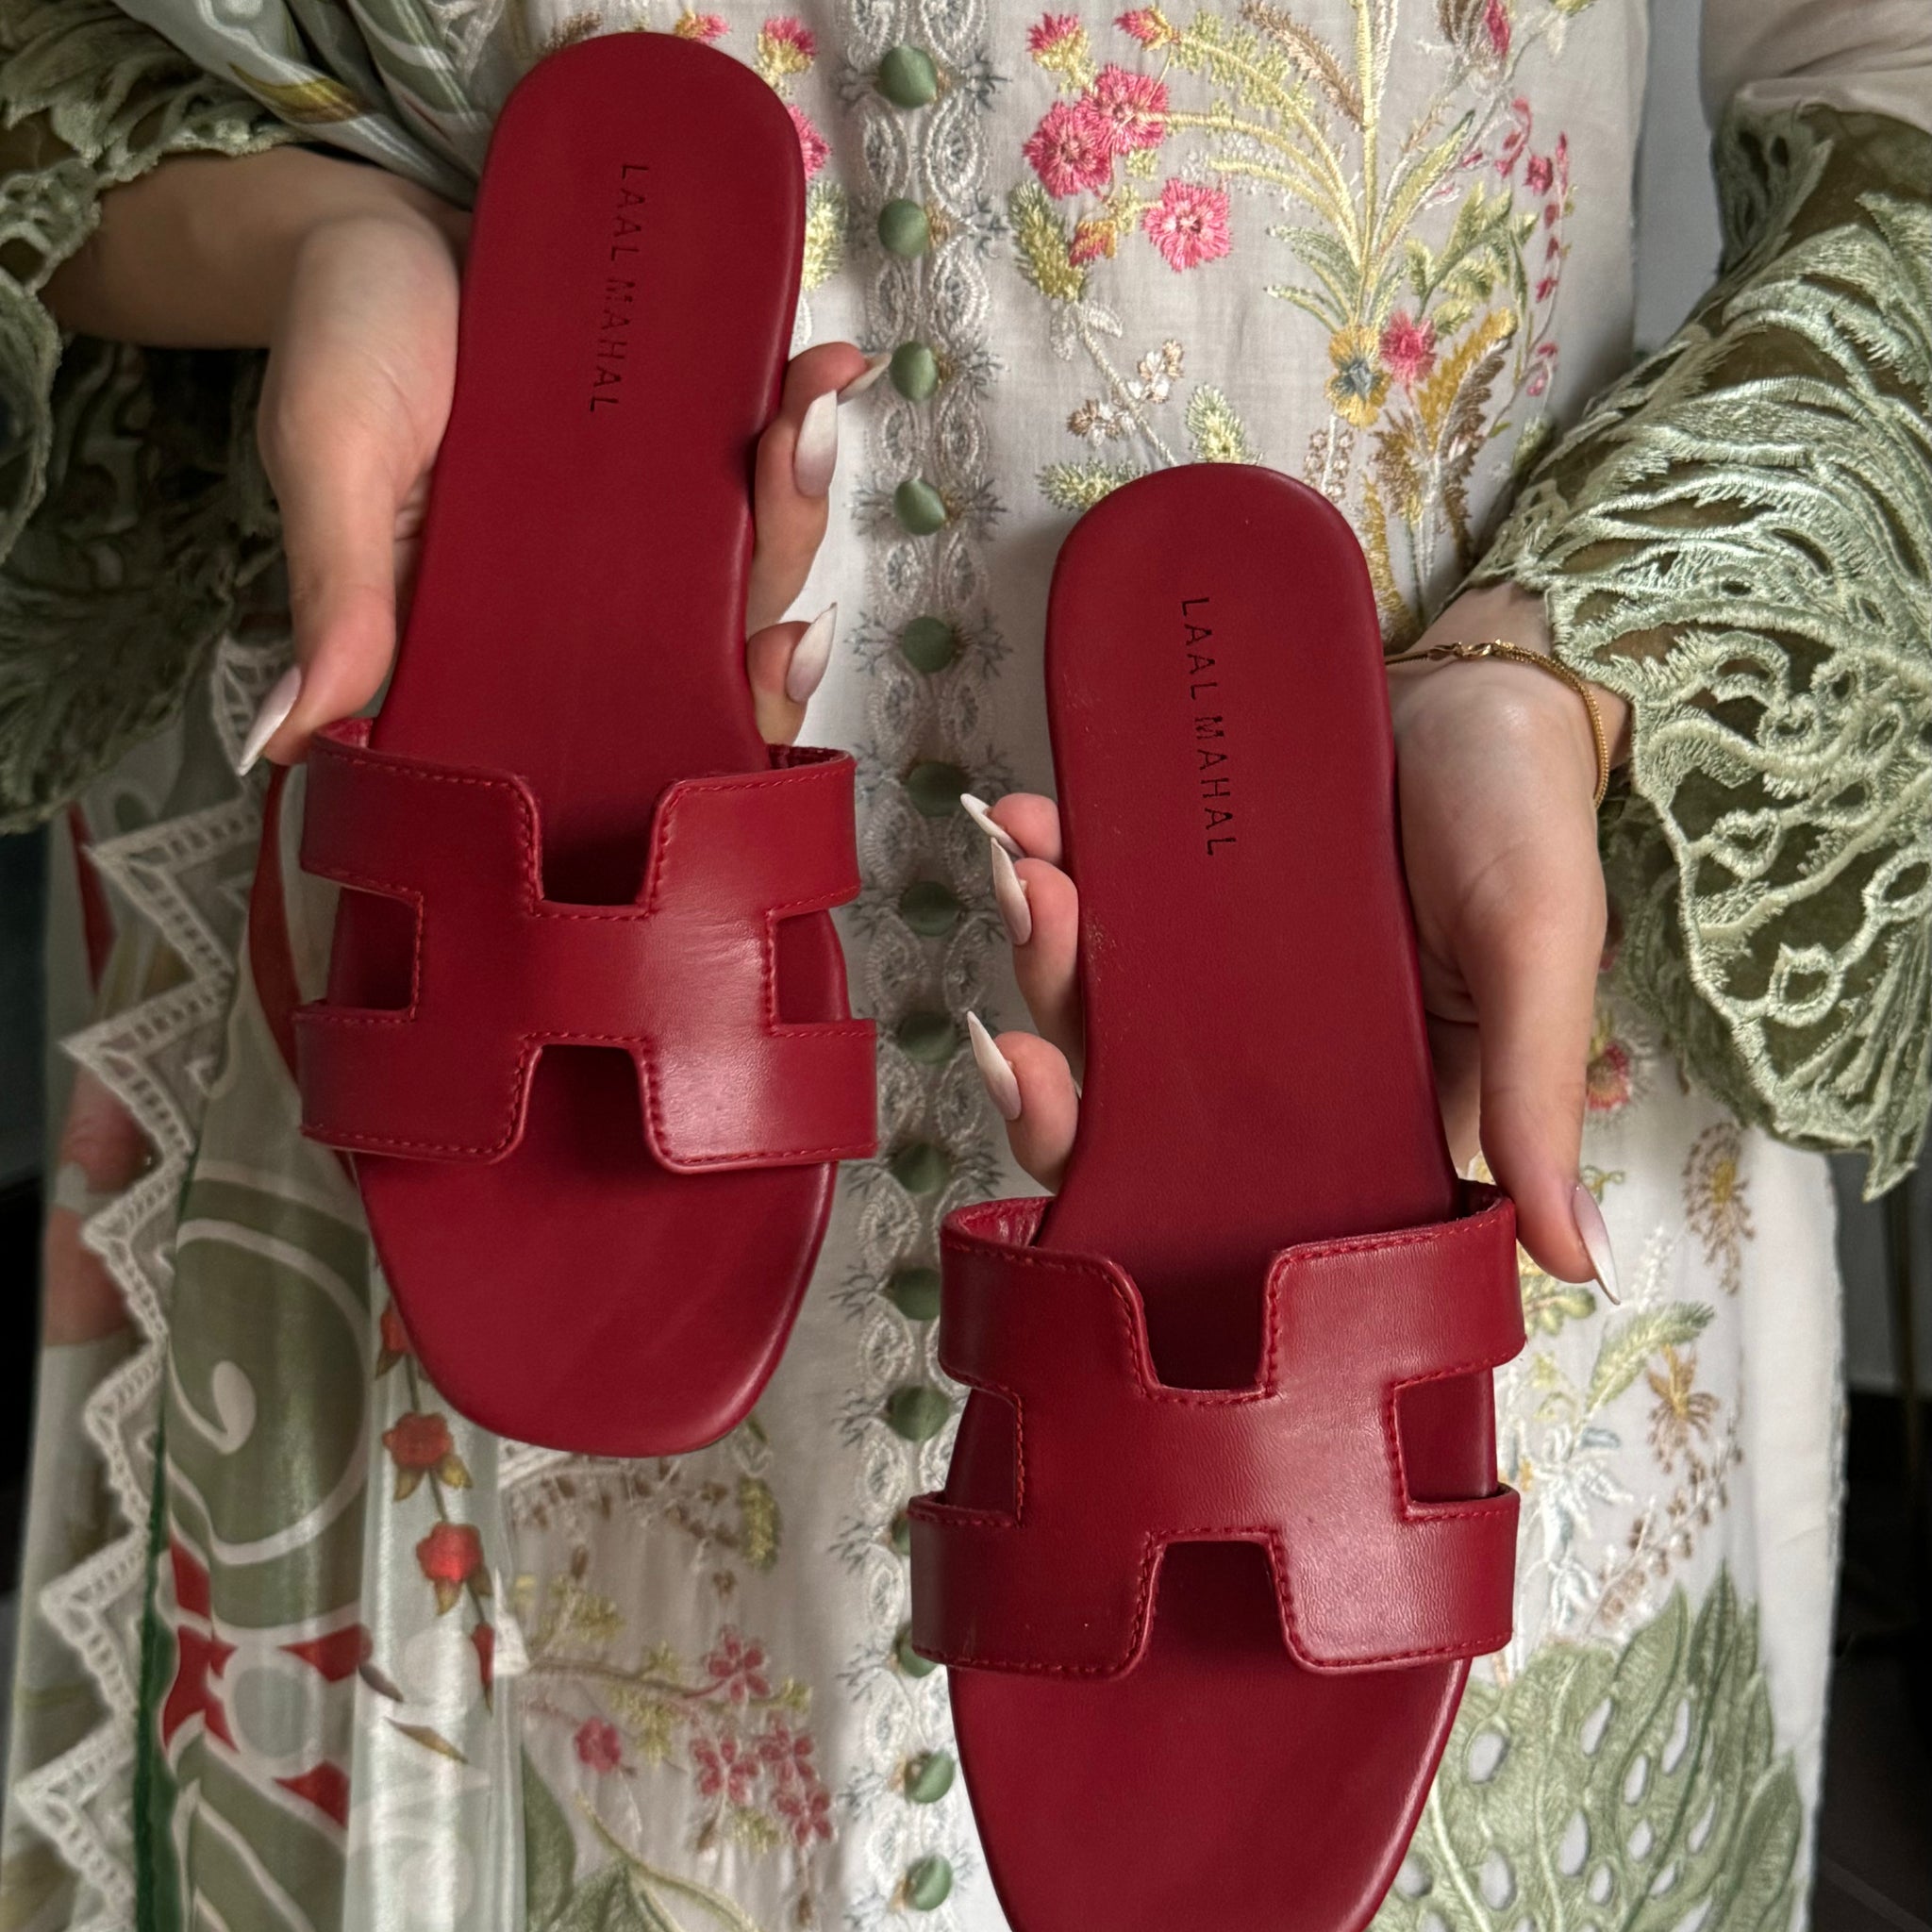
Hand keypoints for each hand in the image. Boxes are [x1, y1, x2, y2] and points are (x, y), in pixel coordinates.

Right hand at [44, 148, 870, 766]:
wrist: (378, 217)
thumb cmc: (338, 339)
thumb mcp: (329, 462)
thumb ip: (334, 593)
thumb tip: (294, 737)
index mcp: (512, 632)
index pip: (624, 717)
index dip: (712, 716)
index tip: (762, 663)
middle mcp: (594, 590)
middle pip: (721, 640)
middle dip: (778, 603)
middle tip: (789, 533)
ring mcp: (646, 513)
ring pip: (757, 550)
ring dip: (798, 500)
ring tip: (805, 420)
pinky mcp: (676, 432)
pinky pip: (758, 448)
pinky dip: (799, 411)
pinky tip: (824, 366)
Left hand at [967, 583, 1627, 1291]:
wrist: (1475, 673)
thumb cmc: (1525, 814)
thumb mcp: (1539, 953)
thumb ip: (1538, 1098)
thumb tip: (1580, 1264)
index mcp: (1355, 1098)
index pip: (1231, 1183)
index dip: (1138, 1188)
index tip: (1083, 1154)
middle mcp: (1266, 1045)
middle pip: (1130, 1103)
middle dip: (1055, 1083)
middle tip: (1016, 1042)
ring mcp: (1211, 961)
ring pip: (1096, 998)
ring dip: (1041, 956)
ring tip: (1030, 884)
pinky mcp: (1180, 875)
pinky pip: (1097, 886)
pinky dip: (1050, 860)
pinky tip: (1029, 824)